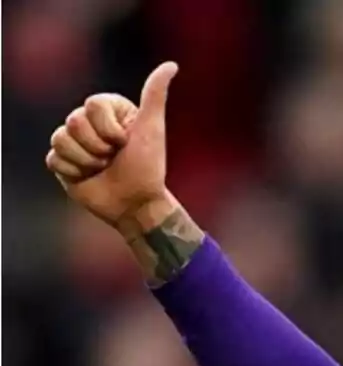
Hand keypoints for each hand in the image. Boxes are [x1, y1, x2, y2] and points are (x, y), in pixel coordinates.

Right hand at [46, 62, 177, 226]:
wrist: (137, 204)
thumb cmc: (148, 167)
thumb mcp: (152, 128)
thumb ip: (155, 95)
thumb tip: (171, 65)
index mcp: (109, 111)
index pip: (92, 105)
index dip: (109, 128)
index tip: (125, 142)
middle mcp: (89, 124)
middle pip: (73, 121)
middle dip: (99, 146)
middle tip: (114, 158)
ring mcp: (74, 142)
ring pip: (61, 139)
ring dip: (87, 160)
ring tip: (103, 168)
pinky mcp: (62, 163)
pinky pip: (53, 158)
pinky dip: (73, 171)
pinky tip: (88, 177)